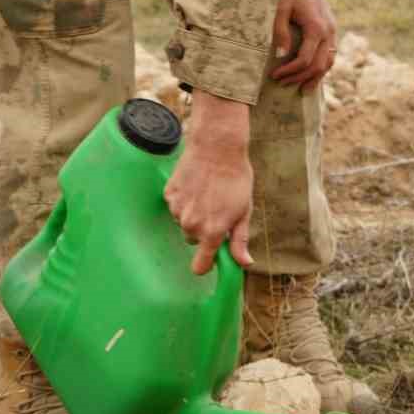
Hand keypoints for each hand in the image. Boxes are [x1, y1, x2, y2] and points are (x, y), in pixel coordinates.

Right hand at [164, 92, 253, 274]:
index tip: (213, 257)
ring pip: (184, 222)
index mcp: (212, 232)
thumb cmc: (235, 179)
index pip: (200, 266)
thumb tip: (244, 264)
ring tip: (208, 193)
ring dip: (194, 214)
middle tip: (217, 210)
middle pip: (193, 240)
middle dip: (204, 231)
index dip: (206, 264)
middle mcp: (191, 225)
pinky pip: (176, 207)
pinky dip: (185, 200)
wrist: (217, 147)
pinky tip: (196, 185)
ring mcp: (177, 210)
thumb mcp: (244, 211)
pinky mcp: (169, 195)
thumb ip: (240, 241)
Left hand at [270, 0, 337, 91]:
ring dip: (315, 77)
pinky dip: (322, 67)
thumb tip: (280, 56)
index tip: (275, 75)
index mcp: (316, 28)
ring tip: (302, 89)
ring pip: (329, 62)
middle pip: (318, 66)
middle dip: (300, 78)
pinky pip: (330, 55)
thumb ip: (280, 32)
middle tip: (283, 84)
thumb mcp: (281, 9)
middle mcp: (328, 32)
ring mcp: (333, 32)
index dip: (290, 71)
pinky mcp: (332, 31)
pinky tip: (312, 74)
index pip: (305, 60)